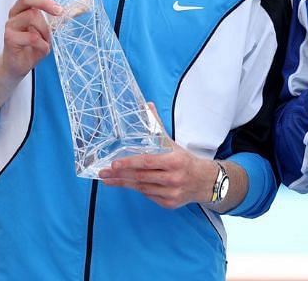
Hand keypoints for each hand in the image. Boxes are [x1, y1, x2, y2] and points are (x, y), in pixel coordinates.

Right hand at [0, 0, 61, 81]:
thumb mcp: (52, 28)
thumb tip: (85, 4)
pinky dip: (42, 44)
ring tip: (46, 40)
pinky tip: (41, 48)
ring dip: (45, 31)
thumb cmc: (33, 44)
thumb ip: (64, 15)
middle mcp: (15, 12)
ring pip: (31, 17)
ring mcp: (11, 24)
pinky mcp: (9, 38)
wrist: (18, 65)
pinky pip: (31, 37)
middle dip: (44, 3)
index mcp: (24, 6)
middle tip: (59, 11)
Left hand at [97, 105, 214, 208]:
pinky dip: (138, 189)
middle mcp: (173, 177)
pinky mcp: (170, 203)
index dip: (129, 163)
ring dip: (124, 183)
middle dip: (119, 175)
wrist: (205, 181)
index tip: (113, 164)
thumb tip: (147, 105)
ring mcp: (172, 192)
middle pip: (141, 177)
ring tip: (109, 179)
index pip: (147, 162)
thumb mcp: (172, 143)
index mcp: (174, 160)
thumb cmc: (184, 160)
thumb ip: (157, 126)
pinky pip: (148, 195)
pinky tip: (127, 184)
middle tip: (103, 173)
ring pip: (142, 188)